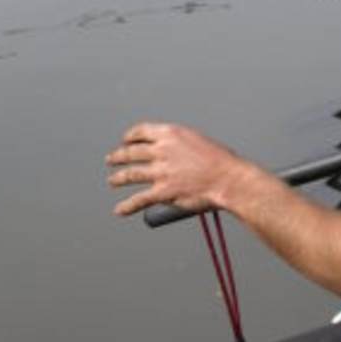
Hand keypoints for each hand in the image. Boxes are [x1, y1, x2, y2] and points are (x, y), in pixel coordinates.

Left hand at [106, 121, 242, 217]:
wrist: (228, 179)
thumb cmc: (220, 162)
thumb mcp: (197, 141)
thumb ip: (179, 145)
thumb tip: (170, 153)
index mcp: (171, 134)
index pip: (142, 131)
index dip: (130, 136)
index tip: (126, 140)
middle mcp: (162, 150)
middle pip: (132, 152)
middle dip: (119, 156)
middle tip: (112, 159)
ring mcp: (160, 171)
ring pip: (131, 174)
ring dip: (118, 178)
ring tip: (113, 180)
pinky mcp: (162, 192)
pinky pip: (139, 200)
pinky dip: (127, 206)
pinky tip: (120, 210)